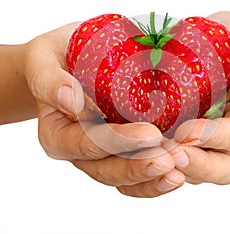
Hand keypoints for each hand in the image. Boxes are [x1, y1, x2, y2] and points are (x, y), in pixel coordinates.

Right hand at [23, 24, 184, 197]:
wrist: (66, 60)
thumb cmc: (55, 59)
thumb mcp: (42, 61)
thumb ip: (49, 81)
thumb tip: (70, 99)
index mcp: (56, 134)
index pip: (85, 143)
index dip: (117, 142)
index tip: (151, 134)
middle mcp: (77, 150)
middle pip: (106, 169)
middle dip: (139, 166)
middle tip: (172, 158)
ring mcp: (100, 154)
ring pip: (123, 179)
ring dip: (151, 178)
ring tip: (179, 171)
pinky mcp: (118, 150)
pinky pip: (134, 173)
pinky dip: (155, 178)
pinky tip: (179, 173)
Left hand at [166, 12, 229, 184]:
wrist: (225, 49)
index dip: (214, 137)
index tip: (186, 131)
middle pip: (222, 168)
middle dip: (196, 165)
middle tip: (168, 154)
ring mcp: (208, 140)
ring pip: (197, 170)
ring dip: (175, 168)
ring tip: (150, 156)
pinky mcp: (186, 138)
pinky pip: (177, 160)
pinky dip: (160, 161)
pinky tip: (139, 151)